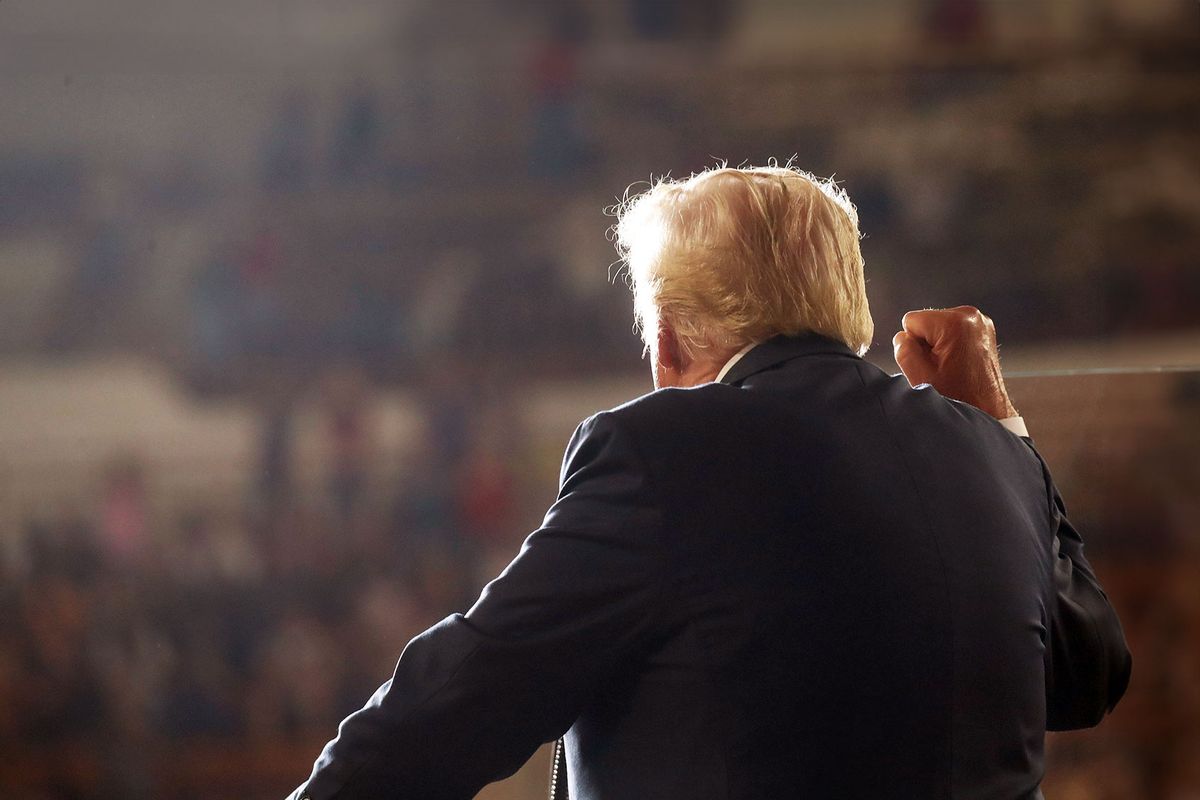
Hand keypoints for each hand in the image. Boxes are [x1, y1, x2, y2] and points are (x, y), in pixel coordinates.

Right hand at [892, 305, 1017, 420]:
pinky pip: (952, 331)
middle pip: (926, 321)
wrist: (989, 410)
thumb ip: (902, 349)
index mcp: (954, 322)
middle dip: (927, 344)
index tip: (932, 362)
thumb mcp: (920, 375)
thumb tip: (902, 337)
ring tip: (952, 367)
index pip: (911, 321)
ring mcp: (980, 321)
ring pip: (937, 326)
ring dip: (939, 346)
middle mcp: (970, 315)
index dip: (914, 344)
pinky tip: (959, 363)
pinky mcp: (983, 329)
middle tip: (942, 367)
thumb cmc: (960, 397)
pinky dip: (951, 345)